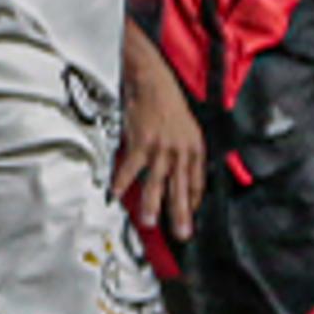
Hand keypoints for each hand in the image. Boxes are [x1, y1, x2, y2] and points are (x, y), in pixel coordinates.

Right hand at [114, 48, 203, 240]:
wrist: (152, 80)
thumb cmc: (166, 102)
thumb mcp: (186, 126)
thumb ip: (184, 150)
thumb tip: (178, 170)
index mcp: (194, 147)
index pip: (197, 182)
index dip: (193, 201)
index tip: (189, 216)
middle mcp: (181, 150)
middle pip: (181, 188)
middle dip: (180, 214)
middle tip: (180, 233)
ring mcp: (161, 147)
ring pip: (157, 182)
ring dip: (152, 204)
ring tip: (148, 222)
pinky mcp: (142, 142)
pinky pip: (131, 168)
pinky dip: (122, 181)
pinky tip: (116, 194)